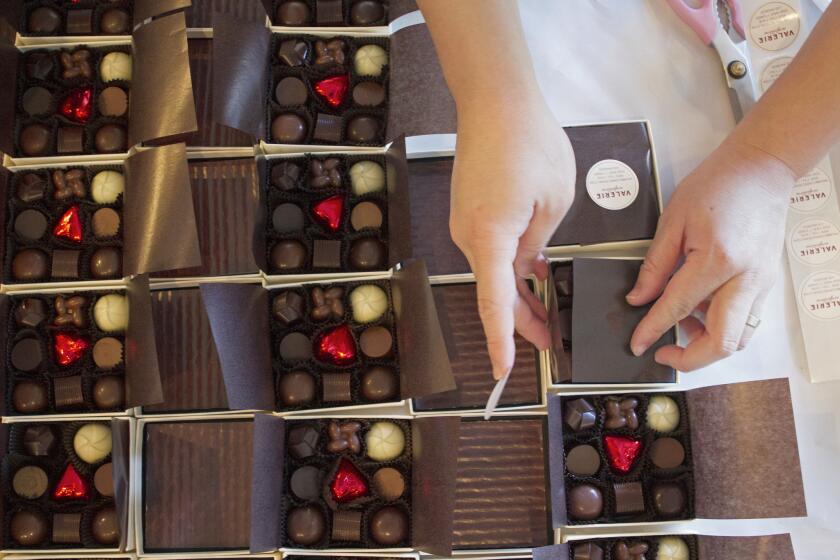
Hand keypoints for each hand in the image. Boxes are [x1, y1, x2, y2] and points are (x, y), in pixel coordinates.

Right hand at [450, 101, 575, 379]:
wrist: (495, 101)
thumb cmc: (528, 141)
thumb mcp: (555, 199)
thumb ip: (541, 241)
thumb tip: (529, 263)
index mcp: (491, 236)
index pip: (493, 302)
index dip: (500, 340)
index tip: (502, 371)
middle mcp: (469, 236)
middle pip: (494, 292)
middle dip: (522, 320)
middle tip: (551, 342)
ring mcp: (466, 223)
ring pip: (494, 272)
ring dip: (518, 293)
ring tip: (547, 312)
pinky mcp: (470, 212)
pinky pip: (491, 250)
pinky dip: (511, 266)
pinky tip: (534, 273)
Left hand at [627, 140, 794, 370]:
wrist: (761, 169)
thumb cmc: (718, 185)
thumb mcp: (673, 221)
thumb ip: (655, 265)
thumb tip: (639, 298)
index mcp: (717, 259)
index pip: (678, 308)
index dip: (653, 330)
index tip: (638, 345)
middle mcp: (746, 278)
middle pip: (722, 342)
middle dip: (690, 359)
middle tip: (664, 353)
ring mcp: (762, 283)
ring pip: (739, 338)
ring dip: (708, 342)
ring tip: (681, 324)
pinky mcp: (767, 283)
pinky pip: (746, 321)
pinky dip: (722, 327)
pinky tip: (701, 311)